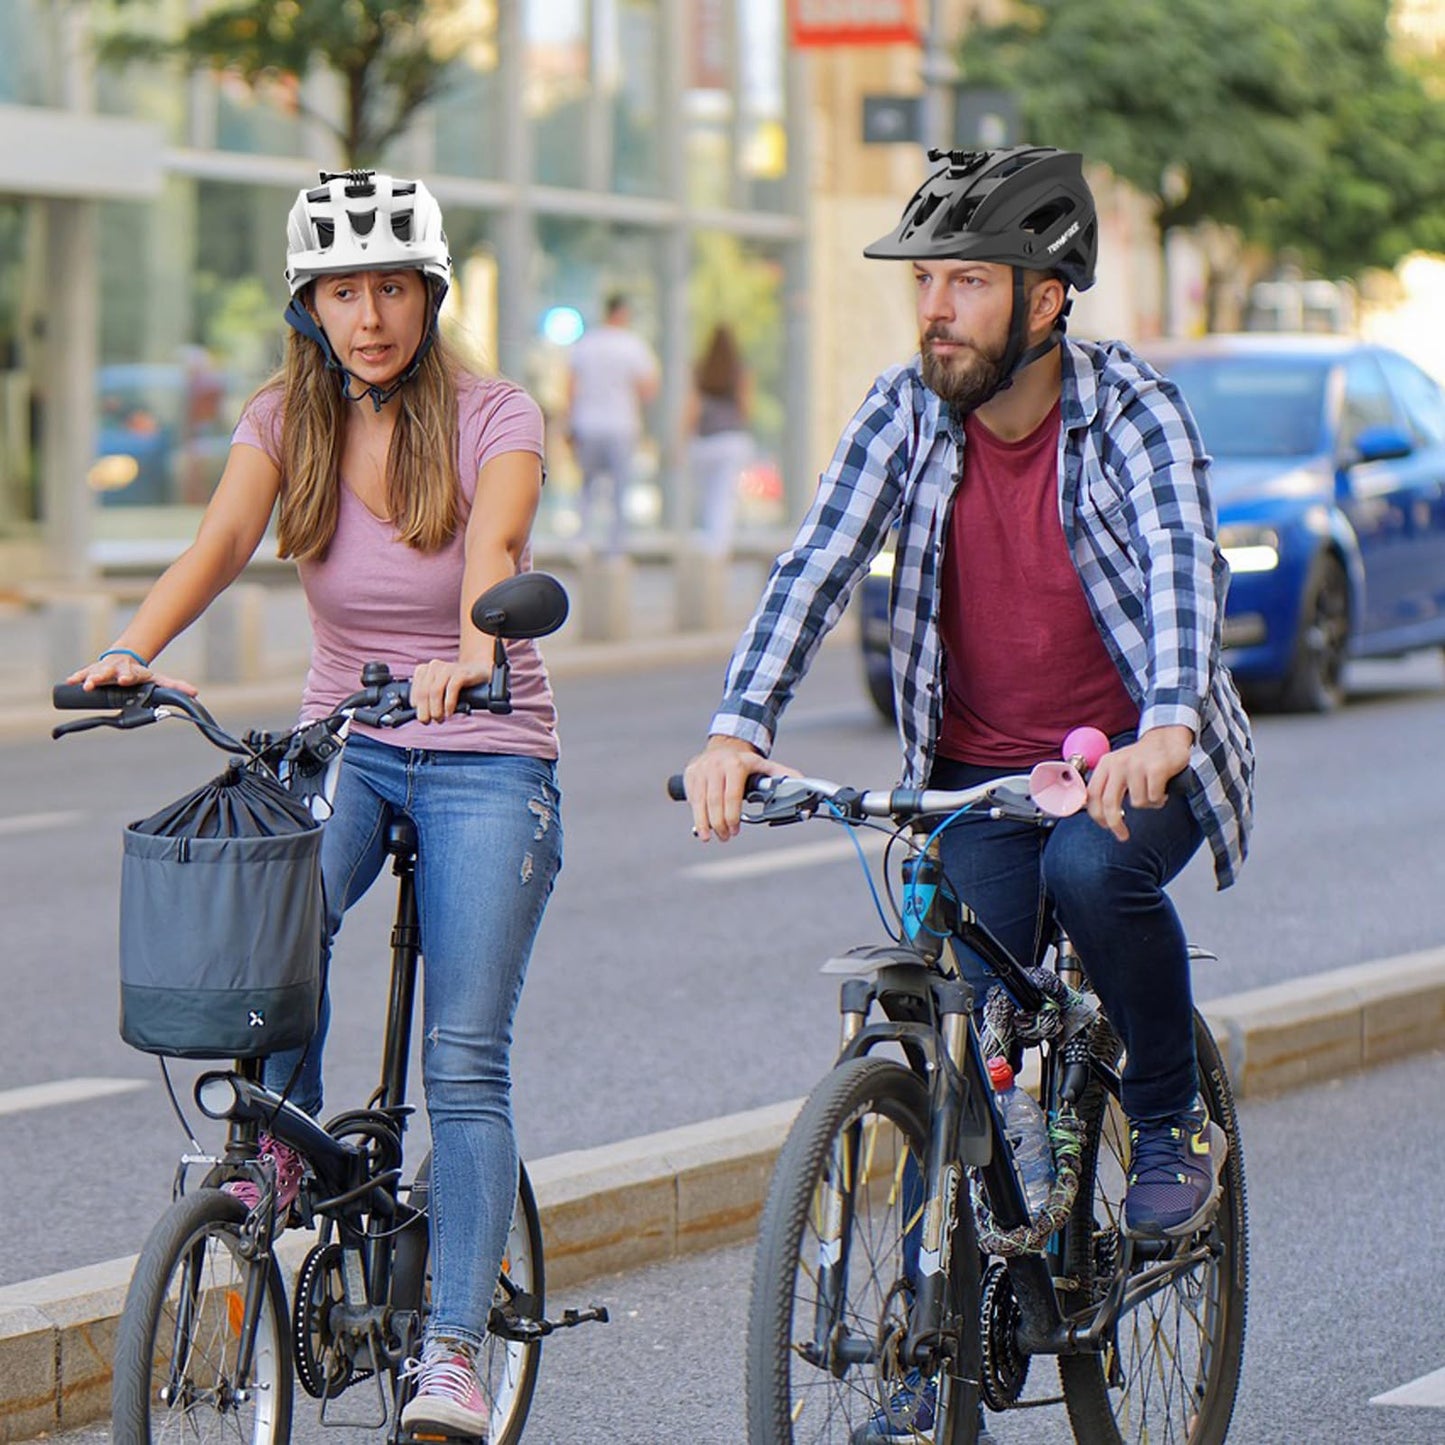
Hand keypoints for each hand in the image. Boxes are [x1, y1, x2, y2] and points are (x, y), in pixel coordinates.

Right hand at [66, 653, 196, 695]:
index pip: (131, 675)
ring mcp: (105, 669)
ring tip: (82, 684)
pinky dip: (78, 676)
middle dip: (103, 676)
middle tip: (95, 683)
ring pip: (96, 672)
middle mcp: (118, 669)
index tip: (124, 680)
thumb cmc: (141, 673)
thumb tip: (195, 693)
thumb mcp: (158, 679)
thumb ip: (175, 686)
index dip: (128, 677)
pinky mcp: (94, 670)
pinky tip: (69, 681)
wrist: (127, 657)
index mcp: (133, 672)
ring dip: (88, 678)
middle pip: (110, 672)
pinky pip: (85, 672)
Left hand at [409, 658, 489, 724]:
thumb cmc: (459, 685)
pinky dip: (449, 703)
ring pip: (435, 691)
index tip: (422, 717)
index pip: (414, 691)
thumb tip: (421, 715)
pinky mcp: (461, 672)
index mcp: (425, 670)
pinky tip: (449, 712)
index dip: (417, 707)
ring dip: (436, 709)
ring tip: (440, 719)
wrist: (481, 672)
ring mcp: (448, 668)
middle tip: (429, 722)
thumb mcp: (440, 690)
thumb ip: (429, 698)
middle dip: (424, 711)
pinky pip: (451, 688)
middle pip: (423, 692)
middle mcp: (434, 666)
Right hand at [683, 736, 797, 842]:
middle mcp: (716, 766)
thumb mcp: (764, 766)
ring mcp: (701, 769)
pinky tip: (702, 824)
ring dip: (703, 823)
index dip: (732, 817)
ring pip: (699, 802)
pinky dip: (696, 813)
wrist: (723, 745)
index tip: (735, 830)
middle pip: (715, 802)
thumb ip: (782, 776)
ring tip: (708, 836)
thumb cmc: (745, 762)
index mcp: (736, 765)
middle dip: (719, 824)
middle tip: (725, 836)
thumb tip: (804, 784)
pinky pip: (692, 798)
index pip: (732, 796)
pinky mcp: (690, 774)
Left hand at [1085, 725, 1193, 841]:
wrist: (1167, 737)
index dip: (1096, 815)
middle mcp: (1118, 764)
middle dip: (1115, 824)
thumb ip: (1107, 786)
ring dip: (1148, 804)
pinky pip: (1154, 798)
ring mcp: (1137, 765)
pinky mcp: (1156, 768)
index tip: (1104, 826)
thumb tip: (1098, 813)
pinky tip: (1162, 789)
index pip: (1092, 794)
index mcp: (1106, 764)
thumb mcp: (1118, 767)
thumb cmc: (1142, 759)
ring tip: (1153, 792)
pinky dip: (1159, 799)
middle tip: (1122, 835)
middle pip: (1109, 803)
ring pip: (1137, 803)